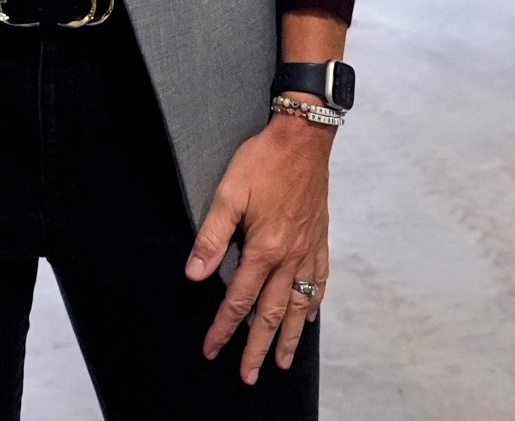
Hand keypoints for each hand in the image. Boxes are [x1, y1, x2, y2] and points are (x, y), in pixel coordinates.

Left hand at [186, 111, 334, 383]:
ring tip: (283, 362)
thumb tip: (195, 274)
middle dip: (258, 348)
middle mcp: (289, 257)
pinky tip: (309, 317)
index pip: (240, 300)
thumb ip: (212, 237)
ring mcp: (308, 251)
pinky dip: (314, 305)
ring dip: (290, 337)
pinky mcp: (320, 240)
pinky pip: (320, 282)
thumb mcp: (228, 194)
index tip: (212, 350)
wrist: (303, 138)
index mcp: (264, 248)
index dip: (224, 328)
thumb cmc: (263, 162)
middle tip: (249, 375)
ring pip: (299, 306)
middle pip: (272, 314)